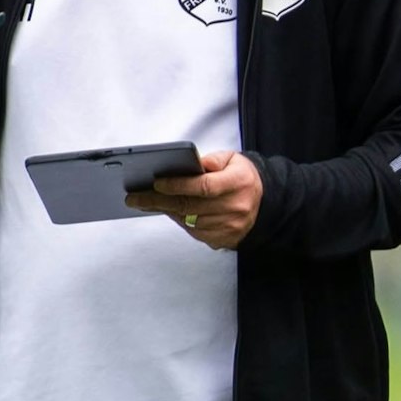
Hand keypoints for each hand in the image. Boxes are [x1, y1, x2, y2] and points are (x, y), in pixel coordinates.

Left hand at [125, 150, 262, 250]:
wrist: (266, 204)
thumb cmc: (243, 178)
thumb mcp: (232, 160)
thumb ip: (210, 161)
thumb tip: (187, 165)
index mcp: (238, 183)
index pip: (203, 186)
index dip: (177, 185)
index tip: (155, 183)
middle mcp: (236, 207)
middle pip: (190, 206)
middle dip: (158, 202)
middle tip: (135, 198)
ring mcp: (230, 227)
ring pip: (189, 221)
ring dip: (166, 212)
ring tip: (147, 203)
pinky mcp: (225, 240)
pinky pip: (195, 232)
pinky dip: (180, 221)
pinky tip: (168, 212)